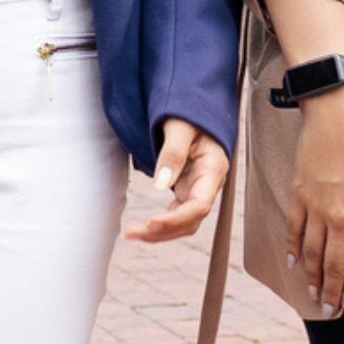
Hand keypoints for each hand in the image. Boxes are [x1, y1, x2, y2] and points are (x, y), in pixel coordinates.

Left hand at [123, 118, 227, 243]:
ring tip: (130, 233)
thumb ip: (172, 153)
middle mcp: (209, 184)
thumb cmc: (188, 113)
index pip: (199, 206)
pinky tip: (141, 227)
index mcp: (213, 169)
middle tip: (129, 233)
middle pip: (190, 220)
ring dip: (159, 232)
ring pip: (183, 222)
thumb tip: (161, 185)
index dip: (176, 219)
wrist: (193, 110)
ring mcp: (199, 189)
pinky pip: (176, 214)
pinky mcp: (187, 190)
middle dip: (162, 231)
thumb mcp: (180, 127)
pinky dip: (160, 224)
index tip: (150, 223)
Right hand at [287, 84, 343, 317]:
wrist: (336, 115)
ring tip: (312, 293)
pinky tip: (293, 262)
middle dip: (331, 290)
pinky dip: (292, 248)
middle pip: (334, 264)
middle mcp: (342, 218)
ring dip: (312, 276)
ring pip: (312, 252)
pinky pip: (293, 229)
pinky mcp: (299, 196)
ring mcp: (317, 208)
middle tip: (328, 309)